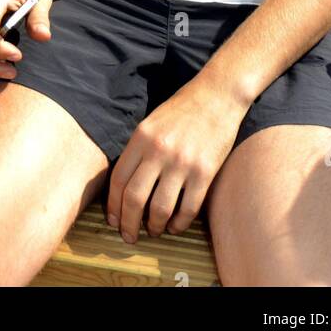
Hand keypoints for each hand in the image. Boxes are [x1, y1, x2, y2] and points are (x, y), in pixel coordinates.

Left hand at [106, 77, 246, 243]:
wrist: (217, 94)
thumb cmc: (182, 109)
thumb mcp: (151, 123)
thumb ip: (137, 150)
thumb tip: (124, 185)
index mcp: (141, 137)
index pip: (118, 180)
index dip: (113, 205)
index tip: (113, 220)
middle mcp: (159, 150)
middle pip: (134, 198)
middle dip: (128, 223)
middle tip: (129, 236)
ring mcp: (182, 162)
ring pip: (160, 208)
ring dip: (154, 227)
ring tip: (153, 231)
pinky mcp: (205, 172)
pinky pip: (188, 208)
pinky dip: (179, 224)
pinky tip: (174, 226)